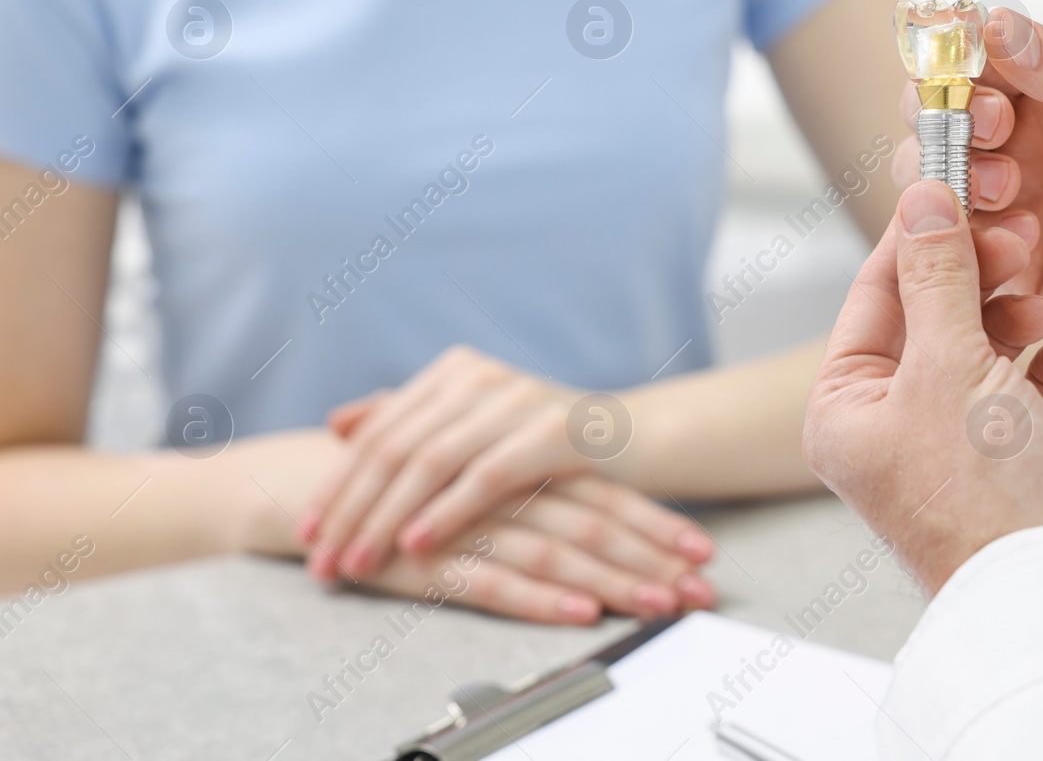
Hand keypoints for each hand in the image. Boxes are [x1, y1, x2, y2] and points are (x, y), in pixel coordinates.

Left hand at [298, 346, 713, 607]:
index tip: (308, 532)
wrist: (639, 439)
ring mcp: (518, 398)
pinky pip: (486, 476)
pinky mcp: (555, 430)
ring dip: (386, 518)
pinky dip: (447, 512)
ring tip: (356, 563)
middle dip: (351, 509)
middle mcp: (480, 376)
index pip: (379, 430)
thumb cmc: (551, 443)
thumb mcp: (478, 426)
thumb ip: (413, 418)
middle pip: (396, 446)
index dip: (339, 483)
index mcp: (455, 371)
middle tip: (321, 559)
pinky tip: (416, 544)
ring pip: (431, 462)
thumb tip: (340, 422)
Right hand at [349, 477, 712, 622]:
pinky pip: (493, 580)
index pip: (601, 491)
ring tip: (658, 604)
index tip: (702, 549)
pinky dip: (540, 598)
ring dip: (614, 581)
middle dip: (653, 559)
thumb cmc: (406, 486)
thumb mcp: (476, 480)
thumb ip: (534, 486)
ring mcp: (465, 522)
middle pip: (593, 522)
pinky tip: (579, 611)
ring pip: (555, 551)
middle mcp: (501, 487)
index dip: (654, 520)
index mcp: (518, 463)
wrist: (309, 488)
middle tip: (700, 587)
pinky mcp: (426, 559)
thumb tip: (607, 517)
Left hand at [805, 181, 1042, 593]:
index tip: (955, 185)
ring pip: (978, 349)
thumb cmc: (985, 504)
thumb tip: (921, 201)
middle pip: (929, 316)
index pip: (874, 292)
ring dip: (1017, 322)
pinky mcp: (1000, 462)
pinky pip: (1018, 391)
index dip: (919, 234)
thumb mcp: (951, 365)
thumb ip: (938, 276)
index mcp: (843, 406)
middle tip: (1017, 242)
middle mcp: (885, 425)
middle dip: (978, 279)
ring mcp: (943, 445)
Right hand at [899, 11, 1042, 411]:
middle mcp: (1031, 141)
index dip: (958, 59)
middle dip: (948, 118)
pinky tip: (1023, 245)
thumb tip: (995, 21)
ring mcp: (1020, 205)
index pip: (978, 57)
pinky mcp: (1018, 269)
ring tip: (1010, 189)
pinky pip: (961, 253)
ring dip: (957, 180)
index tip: (968, 70)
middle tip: (993, 130)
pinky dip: (971, 245)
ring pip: (938, 184)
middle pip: (941, 117)